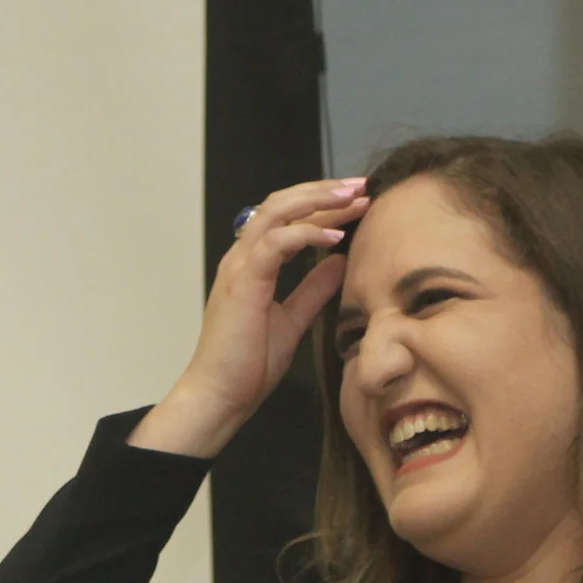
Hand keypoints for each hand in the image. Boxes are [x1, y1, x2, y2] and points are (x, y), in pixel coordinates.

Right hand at [128, 177, 370, 457]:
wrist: (220, 396)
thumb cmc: (248, 365)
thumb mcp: (292, 319)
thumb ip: (313, 289)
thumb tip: (339, 261)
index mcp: (252, 264)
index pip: (287, 217)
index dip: (322, 205)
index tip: (358, 201)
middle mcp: (242, 258)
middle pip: (282, 202)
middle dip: (324, 191)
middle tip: (361, 186)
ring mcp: (240, 266)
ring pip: (276, 211)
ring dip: (317, 200)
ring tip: (352, 197)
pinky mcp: (243, 282)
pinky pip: (276, 242)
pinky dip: (307, 233)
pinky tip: (334, 237)